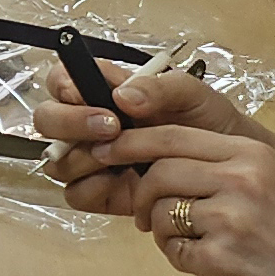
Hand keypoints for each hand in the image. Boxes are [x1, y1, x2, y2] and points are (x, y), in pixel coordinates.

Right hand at [31, 60, 241, 207]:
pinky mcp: (102, 193)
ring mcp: (92, 160)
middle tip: (112, 129)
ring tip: (121, 160)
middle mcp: (88, 123)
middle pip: (46, 120)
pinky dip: (91, 190)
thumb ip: (158, 87)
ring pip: (57, 160)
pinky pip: (75, 194)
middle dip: (70, 124)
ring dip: (82, 159)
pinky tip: (120, 184)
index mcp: (102, 90)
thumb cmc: (208, 122)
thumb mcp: (192, 93)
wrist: (228, 167)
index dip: (65, 87)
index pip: (60, 81)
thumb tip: (122, 96)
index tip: (91, 97)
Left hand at [107, 121, 274, 275]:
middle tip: (142, 214)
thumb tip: (158, 162)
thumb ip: (224, 171)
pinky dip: (180, 260)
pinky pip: (173, 251)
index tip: (109, 152)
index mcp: (253, 155)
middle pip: (158, 170)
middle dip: (140, 193)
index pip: (173, 135)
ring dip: (160, 230)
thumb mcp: (274, 189)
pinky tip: (209, 267)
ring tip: (189, 245)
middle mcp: (242, 179)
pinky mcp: (219, 258)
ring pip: (159, 210)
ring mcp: (230, 218)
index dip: (133, 143)